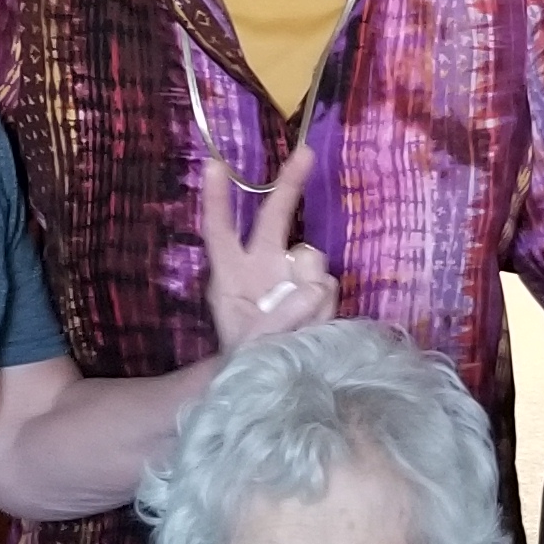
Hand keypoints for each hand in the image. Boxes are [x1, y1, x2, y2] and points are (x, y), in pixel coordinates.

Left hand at [203, 144, 338, 352]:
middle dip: (289, 185)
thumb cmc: (249, 364)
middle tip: (306, 153)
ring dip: (308, 287)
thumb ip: (278, 319)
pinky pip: (329, 285)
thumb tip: (313, 289)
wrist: (276, 391)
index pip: (219, 231)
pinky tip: (312, 329)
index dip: (218, 200)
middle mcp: (261, 266)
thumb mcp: (252, 347)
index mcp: (230, 276)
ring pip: (310, 258)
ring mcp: (292, 278)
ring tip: (298, 328)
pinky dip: (324, 307)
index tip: (214, 164)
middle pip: (273, 218)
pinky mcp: (319, 292)